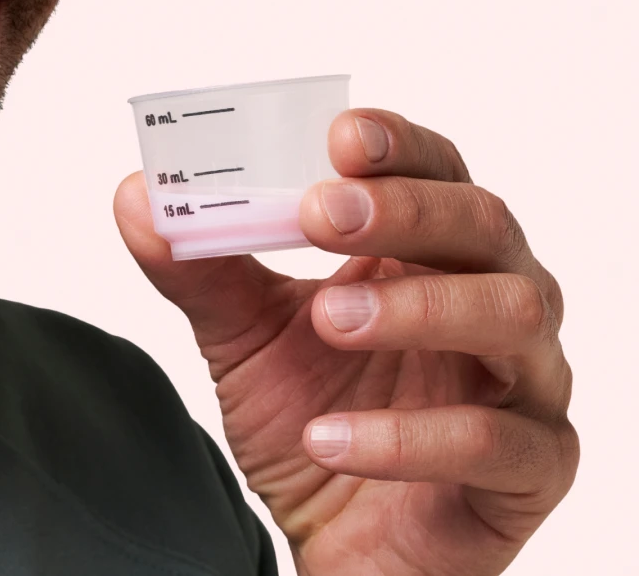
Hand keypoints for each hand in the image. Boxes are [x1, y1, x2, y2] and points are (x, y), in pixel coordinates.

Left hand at [114, 110, 577, 574]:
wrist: (333, 540)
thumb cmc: (311, 415)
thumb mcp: (240, 334)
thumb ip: (196, 265)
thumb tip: (137, 195)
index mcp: (426, 250)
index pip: (435, 169)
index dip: (398, 144)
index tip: (339, 135)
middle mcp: (490, 296)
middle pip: (484, 222)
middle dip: (404, 209)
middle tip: (319, 213)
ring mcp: (524, 380)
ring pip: (513, 312)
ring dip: (416, 307)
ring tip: (329, 319)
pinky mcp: (533, 467)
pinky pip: (498, 440)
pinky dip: (410, 435)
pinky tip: (330, 437)